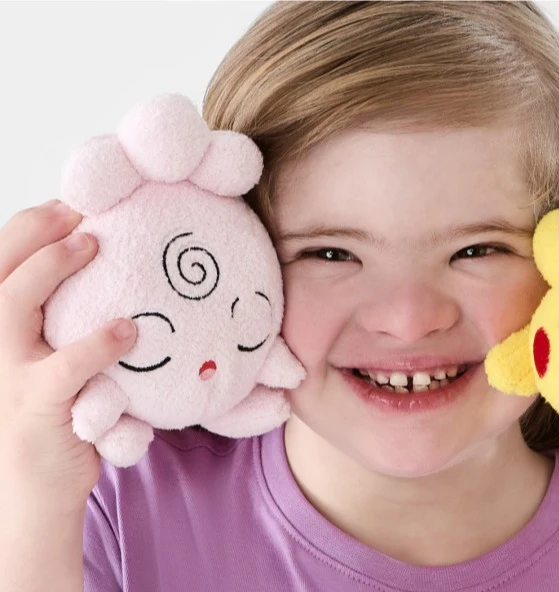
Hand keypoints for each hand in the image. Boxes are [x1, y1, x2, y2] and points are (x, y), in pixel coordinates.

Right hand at [0, 200, 136, 510]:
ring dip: (51, 268)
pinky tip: (130, 329)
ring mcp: (4, 376)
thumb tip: (110, 265)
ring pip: (10, 306)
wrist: (34, 490)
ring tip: (94, 246)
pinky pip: (64, 368)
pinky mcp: (35, 408)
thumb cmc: (56, 412)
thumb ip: (62, 319)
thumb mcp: (49, 358)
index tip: (70, 203)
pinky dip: (96, 344)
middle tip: (79, 213)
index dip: (28, 226)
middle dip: (33, 232)